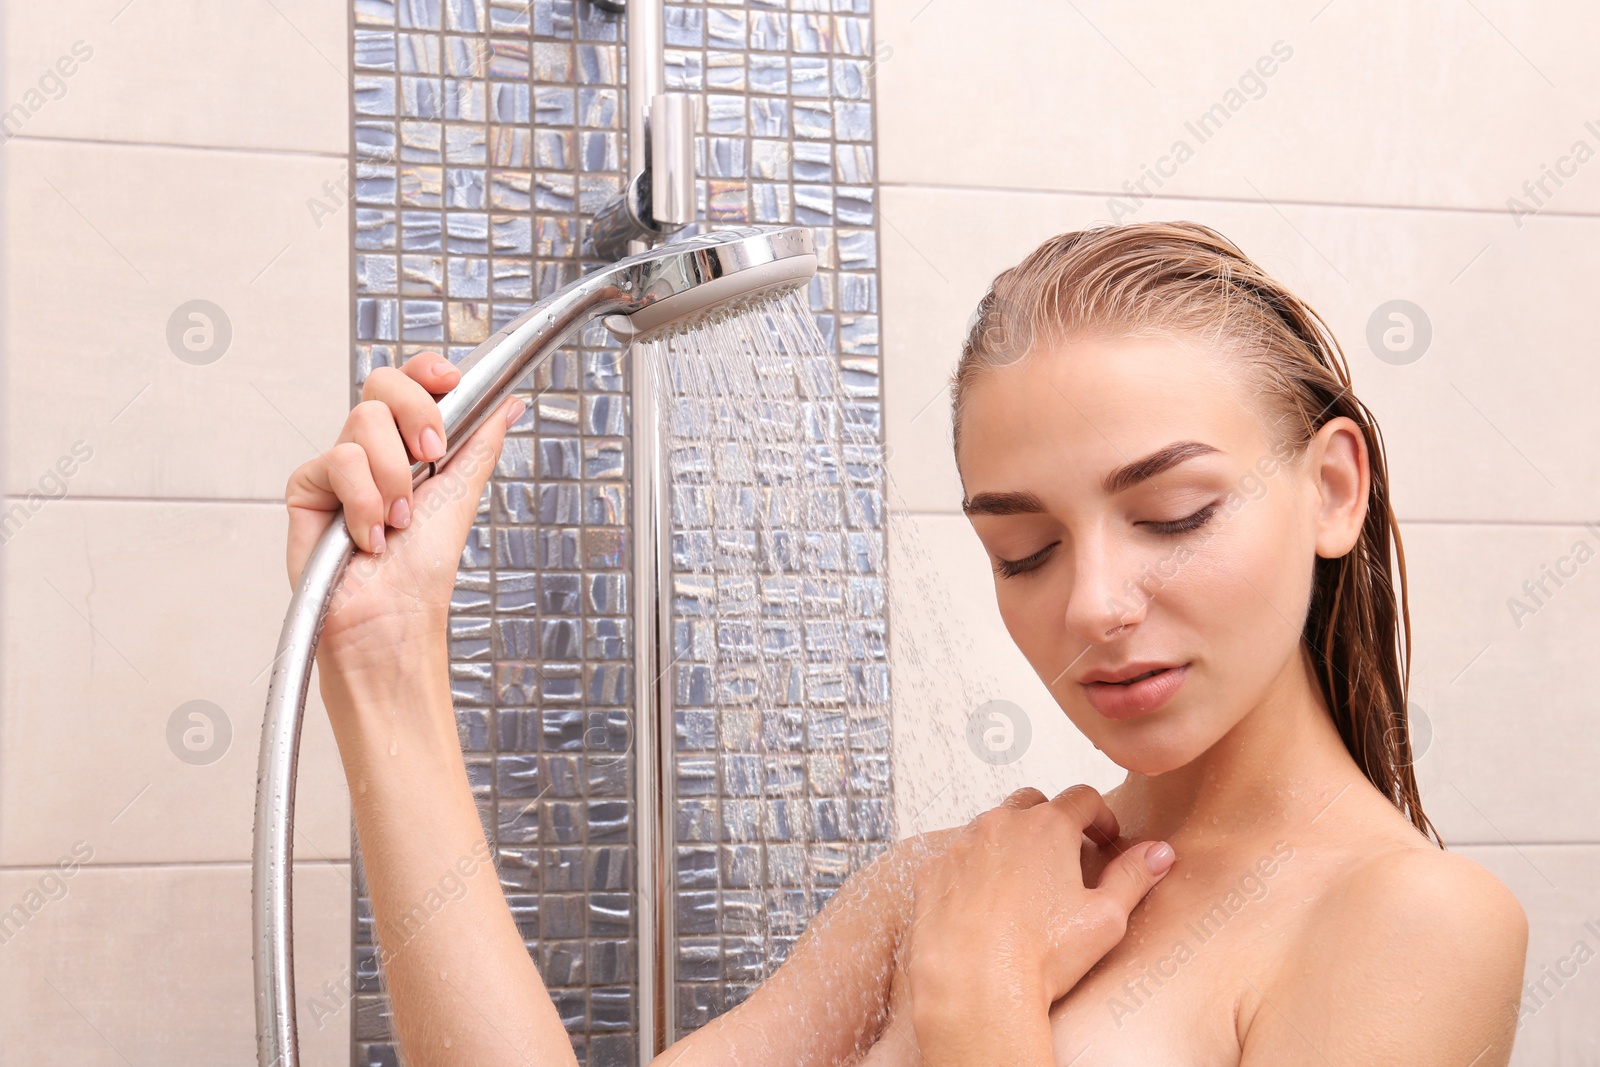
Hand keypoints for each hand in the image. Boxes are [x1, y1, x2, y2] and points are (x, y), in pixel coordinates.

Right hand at [283, 353, 522, 679]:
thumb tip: (509, 403)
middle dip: (416, 415)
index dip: (426, 371)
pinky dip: (363, 502)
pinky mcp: (308, 488)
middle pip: (382, 384)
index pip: (411, 383)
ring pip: (363, 423)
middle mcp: (373, 451)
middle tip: (431, 457)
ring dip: (393, 479)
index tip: (451, 380)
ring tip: (397, 522)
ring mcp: (339, 467)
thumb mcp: (463, 494)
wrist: (393, 617)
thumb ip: (480, 442)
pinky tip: (367, 536)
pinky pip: (337, 462)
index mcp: (411, 447)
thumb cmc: (424, 571)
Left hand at [902, 785, 1175, 1062]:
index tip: (1105, 838)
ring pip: (990, 827)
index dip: (1100, 815)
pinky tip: (984, 903)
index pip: (1082, 798)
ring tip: (1024, 882)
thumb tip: (1160, 852)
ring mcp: (962, 845)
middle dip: (1051, 822)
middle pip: (1032, 804)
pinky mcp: (933, 871)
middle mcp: (1001, 824)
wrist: (975, 983)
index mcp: (1048, 827)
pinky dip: (973, 870)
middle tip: (1064, 857)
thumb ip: (1134, 876)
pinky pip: (956, 858)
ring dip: (1009, 843)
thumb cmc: (1043, 955)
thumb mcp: (1106, 917)